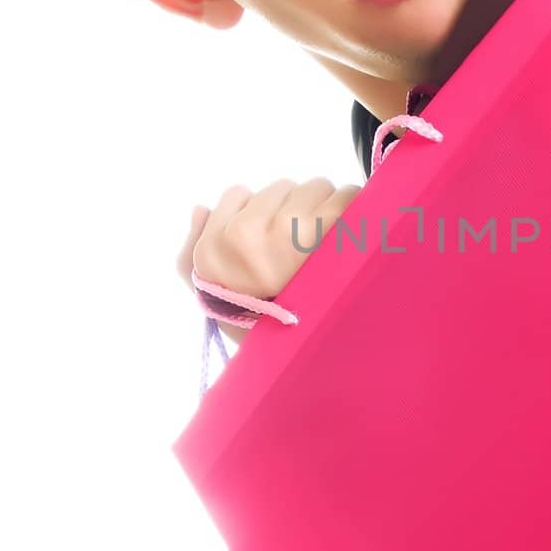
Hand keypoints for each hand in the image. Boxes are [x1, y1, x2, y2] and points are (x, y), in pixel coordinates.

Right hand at [176, 177, 361, 342]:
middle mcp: (246, 237)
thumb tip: (201, 208)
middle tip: (307, 246)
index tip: (272, 237)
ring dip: (327, 208)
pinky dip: (356, 213)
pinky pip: (348, 196)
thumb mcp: (212, 299)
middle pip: (281, 188)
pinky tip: (353, 241)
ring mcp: (290, 232)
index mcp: (213, 249)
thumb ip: (193, 254)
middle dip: (296, 209)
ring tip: (331, 247)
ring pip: (316, 187)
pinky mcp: (333, 231)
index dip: (258, 213)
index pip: (237, 193)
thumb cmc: (263, 329)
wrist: (311, 363)